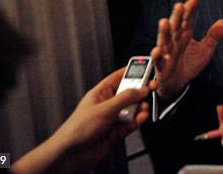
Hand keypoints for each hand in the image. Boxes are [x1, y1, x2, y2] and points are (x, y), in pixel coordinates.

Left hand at [12, 67, 151, 172]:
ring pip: (132, 108)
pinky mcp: (117, 131)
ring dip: (140, 107)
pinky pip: (132, 122)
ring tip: (143, 107)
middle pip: (129, 93)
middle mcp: (108, 104)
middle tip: (151, 87)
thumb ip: (125, 98)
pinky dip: (138, 120)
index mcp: (101, 93)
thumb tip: (141, 89)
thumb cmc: (77, 129)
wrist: (71, 154)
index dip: (131, 71)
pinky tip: (140, 118)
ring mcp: (113, 117)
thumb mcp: (105, 108)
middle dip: (140, 90)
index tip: (145, 66)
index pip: (118, 77)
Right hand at [150, 0, 222, 99]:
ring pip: (164, 40)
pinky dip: (157, 56)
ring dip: (163, 32)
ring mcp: (166, 52)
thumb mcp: (205, 49)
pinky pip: (158, 61)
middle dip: (176, 16)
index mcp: (184, 34)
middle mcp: (174, 40)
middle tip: (179, 6)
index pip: (187, 20)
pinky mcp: (161, 66)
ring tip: (164, 22)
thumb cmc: (189, 63)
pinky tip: (157, 51)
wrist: (177, 81)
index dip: (190, 10)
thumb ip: (213, 36)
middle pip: (175, 26)